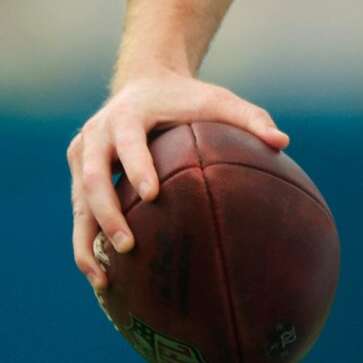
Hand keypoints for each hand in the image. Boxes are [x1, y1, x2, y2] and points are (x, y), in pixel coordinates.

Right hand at [68, 72, 286, 290]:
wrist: (146, 82)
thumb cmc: (188, 98)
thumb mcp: (220, 101)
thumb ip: (252, 119)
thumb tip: (283, 142)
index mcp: (128, 115)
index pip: (129, 142)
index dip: (138, 167)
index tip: (154, 194)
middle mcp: (96, 135)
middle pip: (94, 178)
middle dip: (108, 214)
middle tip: (129, 245)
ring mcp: (82, 155)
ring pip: (79, 202)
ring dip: (86, 242)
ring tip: (104, 280)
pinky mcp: (79, 173)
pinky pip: (80, 212)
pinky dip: (86, 244)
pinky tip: (103, 278)